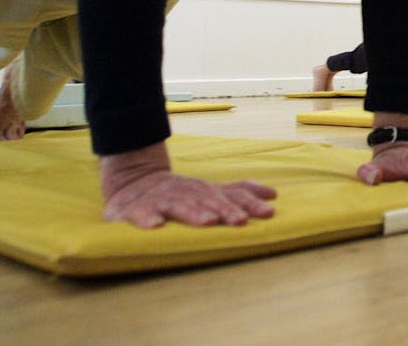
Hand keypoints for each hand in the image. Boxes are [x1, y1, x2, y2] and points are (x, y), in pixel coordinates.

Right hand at [100, 142, 275, 228]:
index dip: (250, 203)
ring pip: (180, 206)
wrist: (133, 181)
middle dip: (226, 210)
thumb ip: (239, 193)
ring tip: (209, 222)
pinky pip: (141, 214)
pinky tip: (156, 226)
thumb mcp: (210, 191)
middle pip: (209, 201)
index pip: (232, 195)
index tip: (269, 212)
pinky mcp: (135, 209)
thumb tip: (274, 195)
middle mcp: (188, 193)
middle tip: (241, 220)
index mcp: (206, 191)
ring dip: (195, 214)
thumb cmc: (180, 193)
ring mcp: (162, 200)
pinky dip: (148, 219)